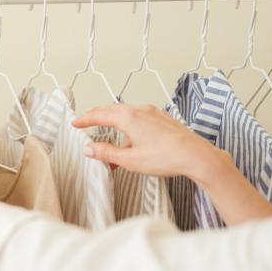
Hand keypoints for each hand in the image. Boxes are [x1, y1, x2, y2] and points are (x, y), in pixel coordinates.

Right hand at [72, 104, 271, 224]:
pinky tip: (131, 143)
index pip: (99, 115)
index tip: (75, 123)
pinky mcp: (163, 120)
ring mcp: (154, 113)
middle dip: (98, 118)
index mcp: (128, 117)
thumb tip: (89, 149)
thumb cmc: (166, 157)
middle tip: (86, 124)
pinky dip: (129, 128)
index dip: (85, 119)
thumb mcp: (130, 160)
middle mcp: (140, 110)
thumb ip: (107, 153)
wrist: (197, 156)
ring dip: (115, 126)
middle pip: (112, 111)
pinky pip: (140, 119)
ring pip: (127, 115)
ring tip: (110, 145)